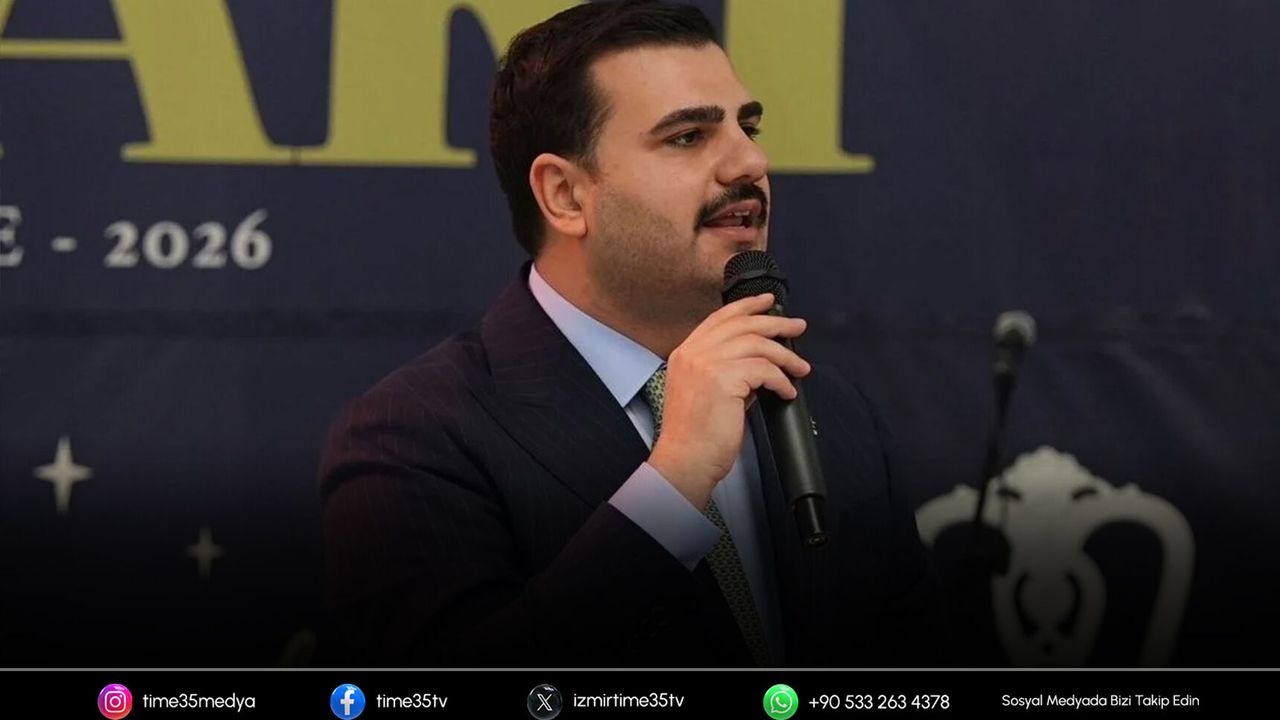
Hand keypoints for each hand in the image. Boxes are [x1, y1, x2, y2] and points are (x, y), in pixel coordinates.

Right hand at [648, 293, 810, 508]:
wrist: (686, 460)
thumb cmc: (697, 435)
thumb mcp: (707, 392)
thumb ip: (728, 372)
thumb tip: (760, 364)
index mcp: (685, 353)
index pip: (720, 319)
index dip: (746, 306)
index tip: (767, 301)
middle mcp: (693, 353)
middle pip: (742, 325)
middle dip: (775, 322)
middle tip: (798, 326)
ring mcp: (706, 364)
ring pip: (758, 345)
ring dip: (786, 356)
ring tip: (801, 368)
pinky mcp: (724, 379)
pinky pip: (765, 369)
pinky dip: (782, 380)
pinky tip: (787, 391)